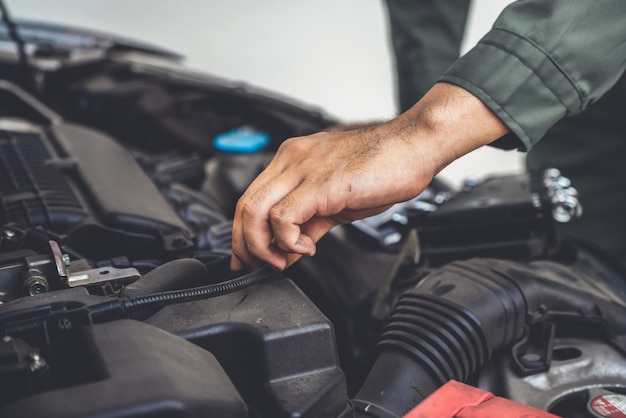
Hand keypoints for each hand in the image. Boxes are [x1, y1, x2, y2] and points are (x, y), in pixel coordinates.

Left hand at [231, 83, 508, 270]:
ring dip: (262, 246)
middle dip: (245, 245)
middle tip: (262, 266)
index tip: (251, 257)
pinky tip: (307, 249)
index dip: (245, 233)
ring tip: (283, 261)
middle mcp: (292, 160)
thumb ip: (312, 219)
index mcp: (293, 160)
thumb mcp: (338, 196)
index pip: (250, 198)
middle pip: (244, 205)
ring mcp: (304, 169)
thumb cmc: (384, 164)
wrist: (416, 145)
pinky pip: (283, 217)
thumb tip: (295, 244)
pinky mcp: (321, 184)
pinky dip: (287, 241)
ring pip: (254, 211)